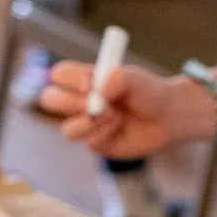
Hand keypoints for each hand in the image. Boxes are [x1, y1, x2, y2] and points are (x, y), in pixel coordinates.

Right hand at [36, 60, 211, 160]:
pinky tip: (119, 126)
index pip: (59, 75)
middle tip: (92, 103)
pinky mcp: (95, 141)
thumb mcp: (137, 79)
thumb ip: (117, 78)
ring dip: (90, 122)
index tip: (90, 83)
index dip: (68, 78)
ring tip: (115, 115)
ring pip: (67, 129)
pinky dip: (102, 133)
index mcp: (84, 79)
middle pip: (49, 99)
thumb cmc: (148, 92)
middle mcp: (79, 101)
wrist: (166, 116)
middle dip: (69, 103)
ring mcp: (85, 123)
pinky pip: (87, 141)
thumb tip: (99, 91)